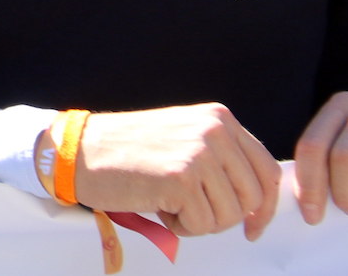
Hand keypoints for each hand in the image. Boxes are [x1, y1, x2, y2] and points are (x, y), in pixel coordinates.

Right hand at [70, 104, 282, 239]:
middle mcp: (214, 131)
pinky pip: (202, 225)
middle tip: (193, 215)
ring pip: (230, 215)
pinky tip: (158, 207)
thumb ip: (221, 157)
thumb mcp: (184, 139)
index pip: (266, 170)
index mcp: (219, 119)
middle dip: (227, 217)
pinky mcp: (182, 179)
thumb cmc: (128, 153)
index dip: (265, 206)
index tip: (253, 226)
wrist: (81, 151)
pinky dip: (181, 228)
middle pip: (253, 197)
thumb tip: (256, 201)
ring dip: (200, 222)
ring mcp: (199, 153)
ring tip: (169, 204)